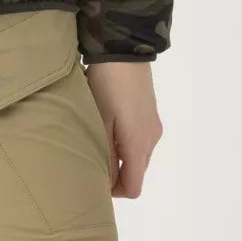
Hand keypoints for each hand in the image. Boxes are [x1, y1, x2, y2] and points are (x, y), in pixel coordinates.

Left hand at [83, 62, 162, 198]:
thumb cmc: (107, 85)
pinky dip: (124, 140)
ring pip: (136, 154)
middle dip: (114, 173)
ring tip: (94, 137)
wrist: (124, 48)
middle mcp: (151, 139)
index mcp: (139, 145)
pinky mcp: (150, 112)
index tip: (93, 181)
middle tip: (88, 158)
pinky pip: (138, 138)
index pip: (134, 188)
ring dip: (118, 154)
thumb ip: (104, 153)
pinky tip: (106, 123)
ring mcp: (152, 125)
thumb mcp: (100, 120)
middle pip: (135, 172)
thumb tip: (106, 182)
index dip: (114, 192)